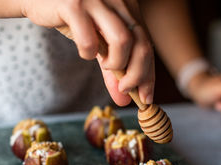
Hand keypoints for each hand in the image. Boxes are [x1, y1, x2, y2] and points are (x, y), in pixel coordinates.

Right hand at [22, 0, 154, 106]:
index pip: (147, 44)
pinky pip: (90, 41)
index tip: (146, 98)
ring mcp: (98, 1)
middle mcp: (118, 0)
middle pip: (142, 44)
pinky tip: (84, 51)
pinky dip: (88, 53)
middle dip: (137, 75)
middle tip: (125, 89)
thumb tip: (123, 99)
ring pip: (122, 41)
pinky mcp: (75, 5)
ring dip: (116, 63)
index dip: (149, 74)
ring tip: (105, 64)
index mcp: (129, 8)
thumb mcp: (98, 44)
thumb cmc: (72, 19)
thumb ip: (112, 70)